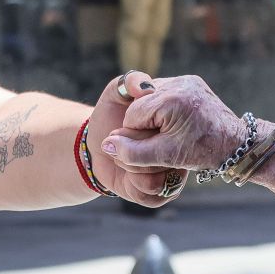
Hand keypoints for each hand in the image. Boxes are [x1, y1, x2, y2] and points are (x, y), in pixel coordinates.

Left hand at [82, 71, 173, 205]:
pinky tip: (128, 177)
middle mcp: (180, 145)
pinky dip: (133, 184)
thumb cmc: (110, 115)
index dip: (138, 124)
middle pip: (163, 151)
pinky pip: (153, 190)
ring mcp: (176, 170)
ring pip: (159, 174)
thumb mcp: (117, 92)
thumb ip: (130, 81)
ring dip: (131, 166)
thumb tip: (144, 88)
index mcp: (174, 120)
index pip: (165, 123)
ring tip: (122, 158)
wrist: (94, 149)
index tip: (124, 122)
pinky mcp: (165, 192)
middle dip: (131, 145)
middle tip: (119, 140)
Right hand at [101, 75, 251, 178]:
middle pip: (141, 105)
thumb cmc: (202, 152)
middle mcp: (179, 83)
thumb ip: (133, 152)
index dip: (136, 135)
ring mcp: (186, 80)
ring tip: (166, 133)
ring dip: (152, 116)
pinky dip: (162, 108)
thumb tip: (106, 145)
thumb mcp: (165, 156)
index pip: (134, 116)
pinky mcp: (190, 81)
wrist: (236, 143)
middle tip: (160, 142)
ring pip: (151, 98)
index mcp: (171, 100)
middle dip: (144, 125)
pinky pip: (164, 93)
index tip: (151, 147)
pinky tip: (173, 123)